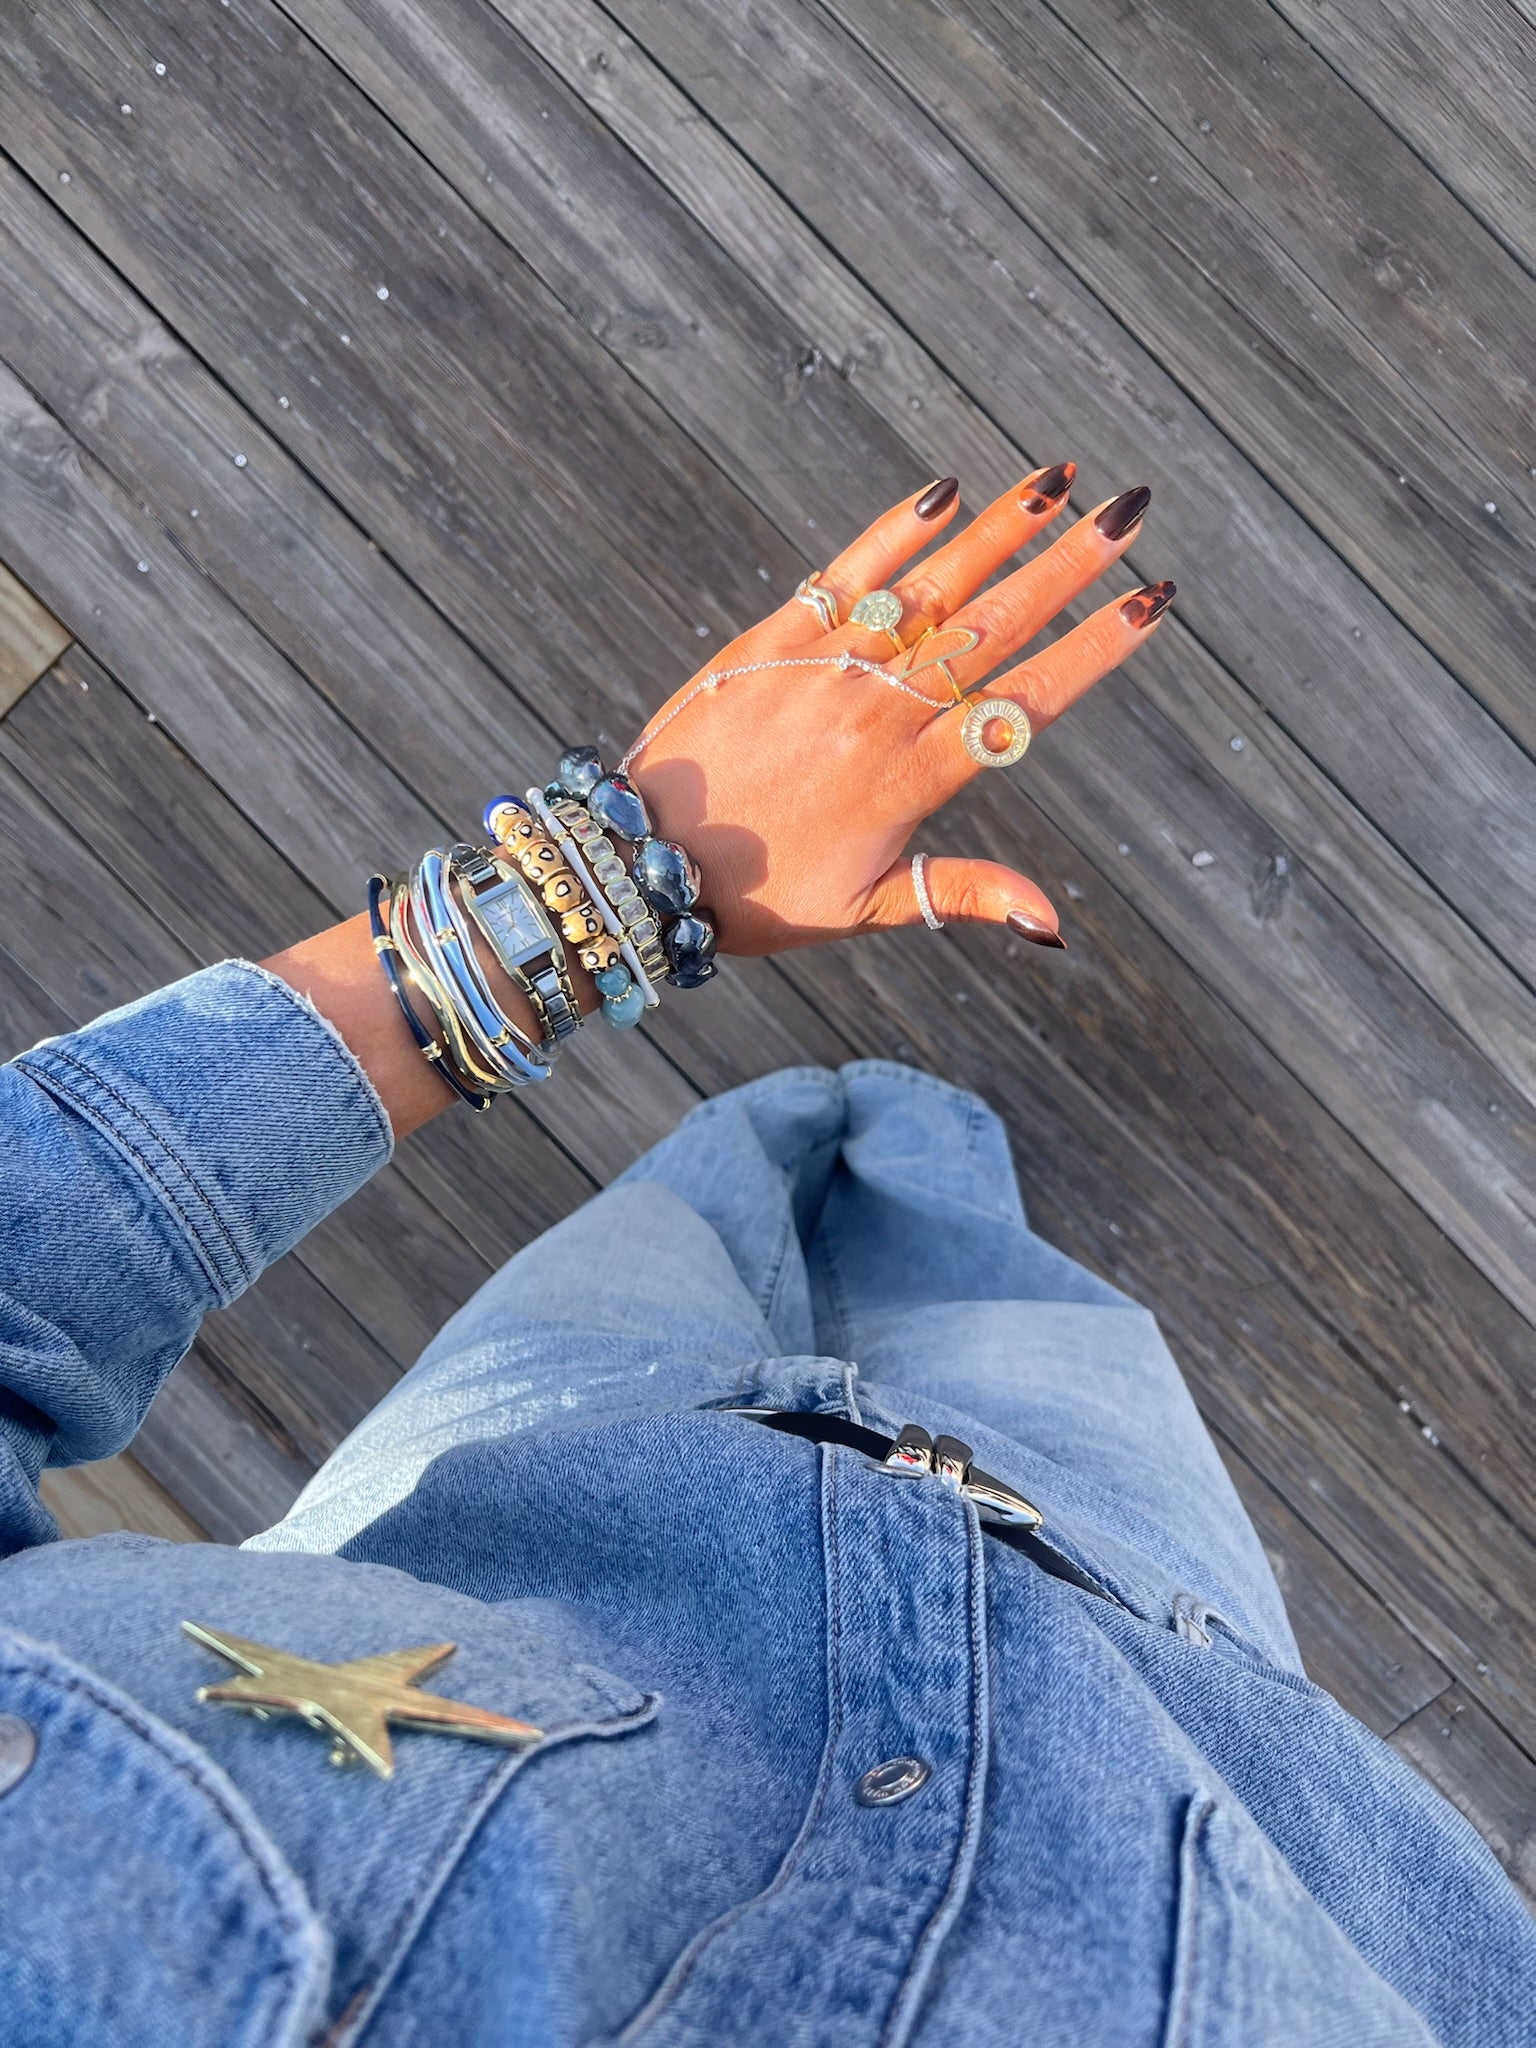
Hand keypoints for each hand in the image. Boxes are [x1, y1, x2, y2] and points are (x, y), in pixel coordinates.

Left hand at [622, 467, 1169, 951]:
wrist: (642, 863)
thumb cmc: (763, 899)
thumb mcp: (869, 908)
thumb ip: (965, 894)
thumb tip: (1056, 925)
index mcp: (912, 779)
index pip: (1025, 701)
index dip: (1095, 649)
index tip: (1152, 603)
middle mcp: (878, 711)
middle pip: (992, 625)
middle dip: (1069, 565)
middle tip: (1132, 512)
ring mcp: (826, 666)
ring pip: (930, 584)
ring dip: (1001, 529)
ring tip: (1060, 481)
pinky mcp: (773, 637)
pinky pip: (846, 569)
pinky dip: (898, 530)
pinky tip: (947, 491)